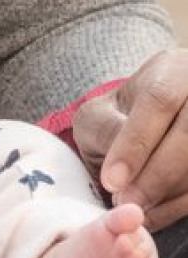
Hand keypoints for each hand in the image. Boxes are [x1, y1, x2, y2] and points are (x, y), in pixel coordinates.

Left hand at [73, 49, 187, 230]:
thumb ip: (104, 131)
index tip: (112, 180)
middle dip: (155, 176)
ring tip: (141, 210)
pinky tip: (161, 211)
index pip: (158, 100)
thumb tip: (117, 176)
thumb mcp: (103, 113)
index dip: (135, 144)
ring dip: (172, 193)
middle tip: (128, 203)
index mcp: (171, 71)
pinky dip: (183, 203)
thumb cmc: (122, 116)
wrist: (160, 118)